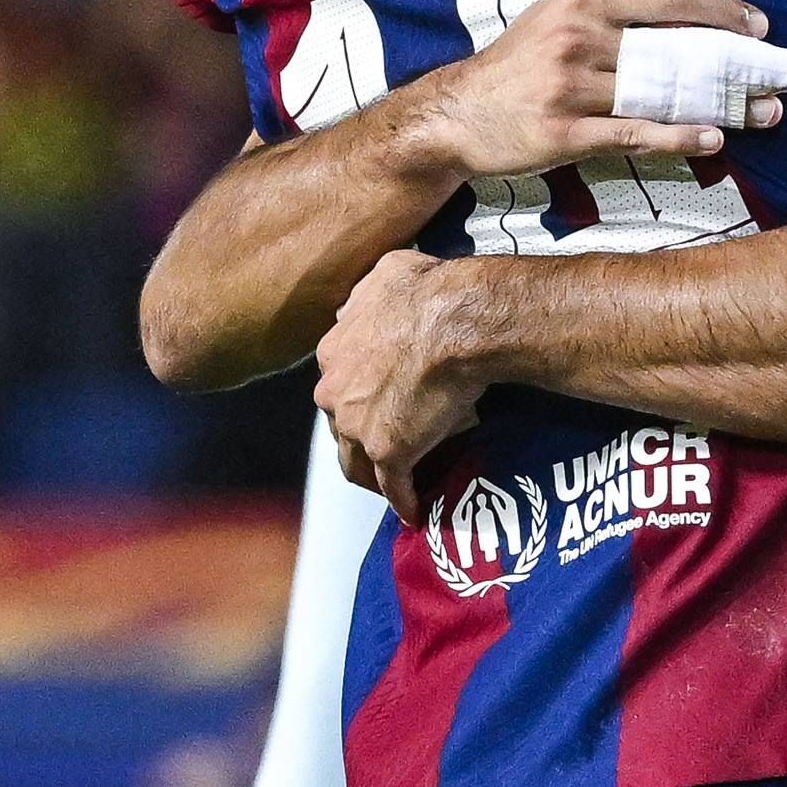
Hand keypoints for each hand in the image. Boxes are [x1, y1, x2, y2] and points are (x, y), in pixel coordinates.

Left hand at [315, 253, 482, 496]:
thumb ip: (368, 296)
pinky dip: (404, 500)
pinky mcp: (389, 451)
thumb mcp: (385, 276)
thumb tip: (368, 299)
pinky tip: (415, 510)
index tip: (380, 405)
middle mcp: (334, 392)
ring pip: (356, 463)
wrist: (454, 319)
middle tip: (390, 446)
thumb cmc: (426, 291)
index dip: (359, 398)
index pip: (339, 386)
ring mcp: (358, 425)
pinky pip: (394, 485)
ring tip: (397, 486)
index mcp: (332, 353)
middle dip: (361, 439)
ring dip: (373, 477)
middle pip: (341, 427)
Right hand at [422, 0, 786, 180]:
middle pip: (674, 49)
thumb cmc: (516, 69)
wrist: (456, 115)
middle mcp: (577, 38)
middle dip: (732, 64)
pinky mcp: (563, 133)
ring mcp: (569, 87)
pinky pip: (634, 134)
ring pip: (661, 94)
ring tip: (763, 114)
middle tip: (777, 77)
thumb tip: (680, 19)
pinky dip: (678, 137)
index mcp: (580, 1)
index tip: (757, 27)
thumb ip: (609, 16)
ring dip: (720, 106)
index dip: (718, 10)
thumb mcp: (554, 21)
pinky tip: (712, 139)